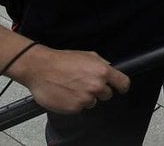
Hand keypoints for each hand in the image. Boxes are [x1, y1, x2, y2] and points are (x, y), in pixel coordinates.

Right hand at [13, 46, 128, 114]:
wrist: (40, 68)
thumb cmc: (62, 60)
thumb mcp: (88, 55)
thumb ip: (102, 64)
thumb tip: (110, 69)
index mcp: (102, 71)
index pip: (123, 83)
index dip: (122, 86)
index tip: (120, 88)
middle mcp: (96, 86)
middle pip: (107, 95)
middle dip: (100, 91)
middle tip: (86, 84)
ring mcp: (85, 98)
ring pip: (93, 102)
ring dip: (86, 97)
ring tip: (73, 87)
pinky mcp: (74, 108)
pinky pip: (79, 108)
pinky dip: (74, 103)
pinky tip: (66, 94)